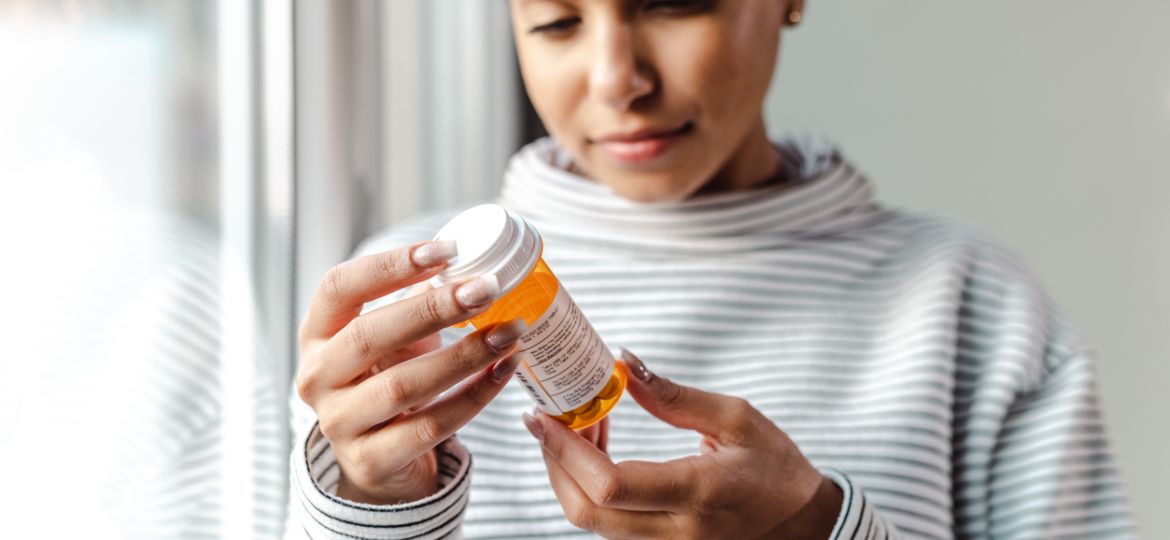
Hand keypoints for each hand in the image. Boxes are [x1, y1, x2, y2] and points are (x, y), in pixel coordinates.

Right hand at [296, 240, 527, 503]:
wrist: (378, 460)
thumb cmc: (387, 380)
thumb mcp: (393, 339)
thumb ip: (418, 303)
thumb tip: (471, 265)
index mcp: (317, 334)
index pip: (338, 287)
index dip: (390, 265)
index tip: (446, 250)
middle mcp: (316, 377)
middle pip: (369, 335)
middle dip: (433, 309)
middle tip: (487, 289)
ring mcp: (339, 423)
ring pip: (403, 385)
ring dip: (464, 355)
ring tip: (510, 331)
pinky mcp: (370, 460)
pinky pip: (430, 426)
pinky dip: (474, 396)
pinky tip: (505, 370)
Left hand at [522, 349, 841, 538]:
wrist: (804, 524)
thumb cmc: (776, 467)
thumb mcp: (736, 418)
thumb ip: (673, 396)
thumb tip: (621, 362)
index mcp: (696, 493)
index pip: (610, 484)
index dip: (565, 451)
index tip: (543, 416)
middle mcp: (675, 531)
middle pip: (585, 510)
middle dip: (554, 461)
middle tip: (551, 416)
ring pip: (591, 520)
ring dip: (569, 473)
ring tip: (581, 426)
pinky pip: (607, 524)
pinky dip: (589, 488)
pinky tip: (598, 451)